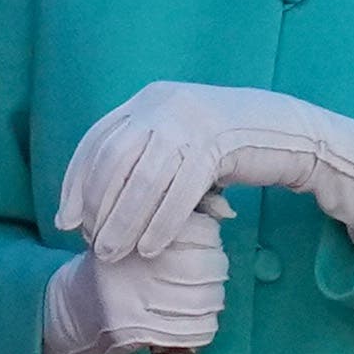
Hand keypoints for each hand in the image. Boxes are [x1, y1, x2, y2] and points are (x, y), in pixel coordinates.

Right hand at [41, 202, 231, 353]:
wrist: (79, 308)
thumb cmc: (121, 263)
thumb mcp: (138, 228)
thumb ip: (178, 217)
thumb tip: (226, 207)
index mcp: (134, 229)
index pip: (200, 233)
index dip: (209, 239)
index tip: (204, 244)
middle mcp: (132, 263)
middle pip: (205, 267)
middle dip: (214, 271)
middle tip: (209, 272)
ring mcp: (134, 299)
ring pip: (204, 301)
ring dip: (212, 300)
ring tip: (203, 296)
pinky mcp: (137, 331)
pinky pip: (193, 331)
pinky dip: (204, 327)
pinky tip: (196, 320)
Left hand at [55, 81, 353, 262]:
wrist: (288, 129)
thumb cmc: (227, 143)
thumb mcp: (179, 137)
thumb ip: (143, 152)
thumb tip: (96, 196)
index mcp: (149, 98)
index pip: (99, 142)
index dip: (76, 182)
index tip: (66, 220)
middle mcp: (165, 104)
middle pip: (115, 161)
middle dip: (97, 207)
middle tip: (91, 244)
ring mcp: (192, 121)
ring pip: (144, 179)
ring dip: (124, 222)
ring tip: (114, 255)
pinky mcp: (218, 143)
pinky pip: (178, 190)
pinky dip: (160, 223)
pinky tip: (149, 248)